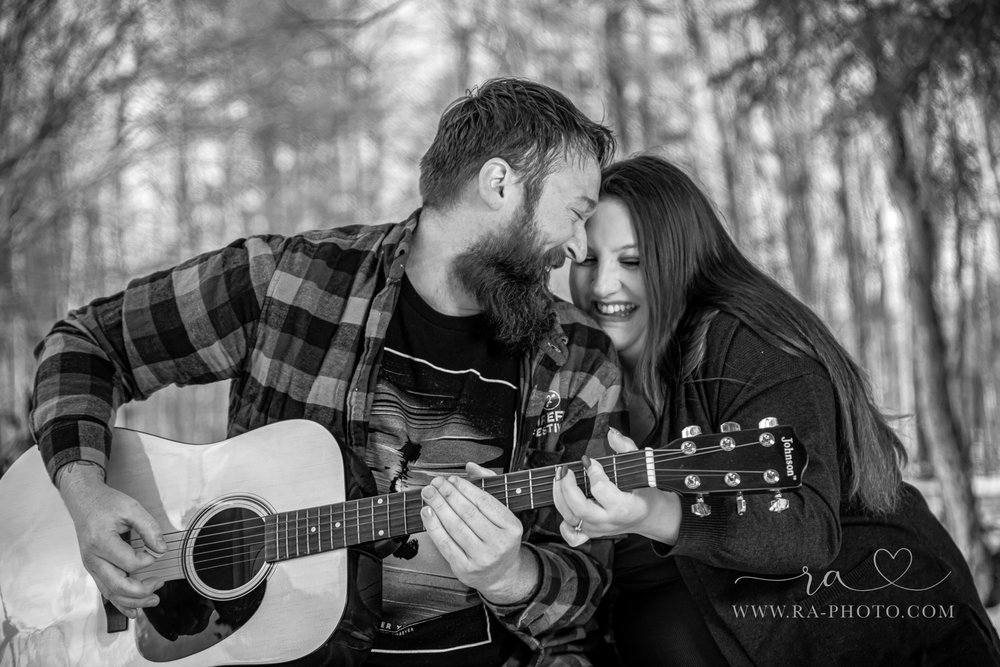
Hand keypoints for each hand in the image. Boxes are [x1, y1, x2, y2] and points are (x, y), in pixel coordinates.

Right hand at [57, 462, 166, 617]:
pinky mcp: (94, 569)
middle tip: (160, 586)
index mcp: (101, 542)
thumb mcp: (131, 508)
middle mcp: (92, 559)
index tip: (156, 551)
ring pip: (111, 593)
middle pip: (117, 585)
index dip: (147, 560)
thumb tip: (162, 550)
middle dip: (141, 591)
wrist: (84, 502)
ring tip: (153, 601)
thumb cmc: (107, 504)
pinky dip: (120, 603)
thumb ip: (149, 528)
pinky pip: (106, 591)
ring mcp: (91, 566)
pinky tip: (134, 610)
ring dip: (133, 601)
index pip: (129, 562)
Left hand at [420, 466, 537, 604]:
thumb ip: (487, 486)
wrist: (500, 575)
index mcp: (512, 527)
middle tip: (436, 482)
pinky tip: (427, 512)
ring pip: (455, 527)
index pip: (485, 502)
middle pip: (468, 513)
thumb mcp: (501, 514)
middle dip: (448, 494)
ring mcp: (482, 558)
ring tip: (428, 493)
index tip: (451, 479)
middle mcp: (499, 544)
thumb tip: (471, 466)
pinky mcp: (465, 568)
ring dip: (438, 506)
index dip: (465, 487)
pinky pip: (445, 543)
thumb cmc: (498, 538)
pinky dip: (433, 526)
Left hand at [552, 428, 681, 546]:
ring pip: (571, 518)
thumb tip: (611, 433)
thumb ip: (626, 448)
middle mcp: (609, 521)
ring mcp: (598, 529)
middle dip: (568, 487)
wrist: (650, 516)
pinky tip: (564, 504)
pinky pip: (571, 535)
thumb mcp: (642, 467)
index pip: (601, 489)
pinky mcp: (591, 533)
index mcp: (624, 506)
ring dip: (560, 497)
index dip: (592, 471)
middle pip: (580, 508)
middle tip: (565, 470)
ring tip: (560, 478)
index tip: (588, 461)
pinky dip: (563, 523)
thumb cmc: (645, 492)